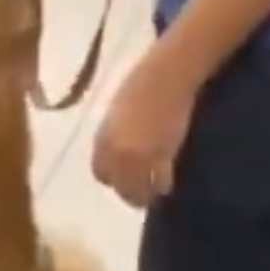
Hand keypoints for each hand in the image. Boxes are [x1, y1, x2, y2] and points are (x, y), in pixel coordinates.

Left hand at [92, 51, 197, 208]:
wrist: (166, 77)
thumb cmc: (141, 86)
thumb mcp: (117, 114)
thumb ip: (114, 137)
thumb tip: (118, 157)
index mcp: (102, 138)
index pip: (101, 173)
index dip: (114, 178)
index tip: (125, 178)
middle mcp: (115, 151)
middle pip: (120, 187)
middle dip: (130, 191)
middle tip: (144, 189)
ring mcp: (138, 155)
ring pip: (139, 192)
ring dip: (147, 193)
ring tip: (156, 188)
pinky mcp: (162, 155)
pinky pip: (161, 183)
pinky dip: (164, 184)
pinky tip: (168, 180)